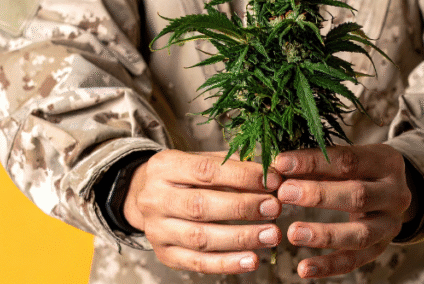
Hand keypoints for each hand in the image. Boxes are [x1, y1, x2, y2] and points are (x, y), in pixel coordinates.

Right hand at [122, 149, 283, 273]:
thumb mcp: (202, 160)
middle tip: (274, 207)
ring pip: (200, 237)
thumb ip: (234, 164)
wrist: (149, 198)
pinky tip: (252, 259)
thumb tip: (273, 169)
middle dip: (243, 207)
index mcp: (165, 166)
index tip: (273, 181)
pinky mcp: (165, 254)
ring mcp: (157, 229)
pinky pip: (198, 263)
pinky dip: (227, 263)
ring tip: (271, 234)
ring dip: (240, 238)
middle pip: (200, 205)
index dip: (242, 176)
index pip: (205, 170)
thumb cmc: (186, 177)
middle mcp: (155, 198)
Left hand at [272, 144, 413, 278]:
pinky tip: (304, 269)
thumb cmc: (359, 170)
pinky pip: (355, 261)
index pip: (349, 160)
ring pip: (360, 234)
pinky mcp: (381, 248)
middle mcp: (395, 194)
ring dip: (324, 235)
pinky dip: (328, 266)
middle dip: (318, 194)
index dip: (313, 161)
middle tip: (284, 193)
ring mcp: (391, 224)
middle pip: (358, 195)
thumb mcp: (346, 160)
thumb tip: (277, 166)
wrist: (391, 193)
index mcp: (386, 162)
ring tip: (293, 233)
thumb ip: (317, 164)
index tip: (282, 163)